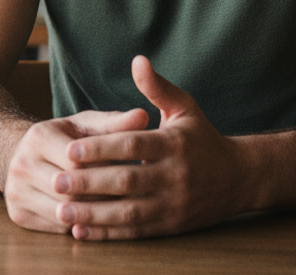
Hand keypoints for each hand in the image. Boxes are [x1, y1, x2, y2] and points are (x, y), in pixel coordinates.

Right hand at [4, 107, 149, 233]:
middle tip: (131, 200)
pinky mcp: (16, 214)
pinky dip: (78, 227)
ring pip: (63, 213)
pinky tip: (95, 220)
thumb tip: (143, 117)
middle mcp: (21, 163)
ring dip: (92, 216)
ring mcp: (15, 191)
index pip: (78, 162)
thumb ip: (114, 123)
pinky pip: (55, 228)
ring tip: (117, 211)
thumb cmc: (63, 138)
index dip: (106, 170)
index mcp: (38, 136)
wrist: (21, 153)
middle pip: (71, 191)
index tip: (131, 175)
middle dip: (101, 197)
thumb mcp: (85, 126)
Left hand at [49, 56, 249, 239]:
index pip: (132, 146)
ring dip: (93, 214)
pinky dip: (107, 234)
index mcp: (173, 144)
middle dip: (89, 183)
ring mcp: (173, 205)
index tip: (70, 150)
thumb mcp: (184, 107)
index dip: (101, 149)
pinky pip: (136, 233)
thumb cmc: (202, 137)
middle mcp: (174, 176)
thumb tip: (137, 60)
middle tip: (56, 181)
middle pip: (127, 181)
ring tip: (61, 210)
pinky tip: (81, 232)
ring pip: (128, 213)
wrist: (239, 178)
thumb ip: (157, 87)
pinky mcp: (171, 227)